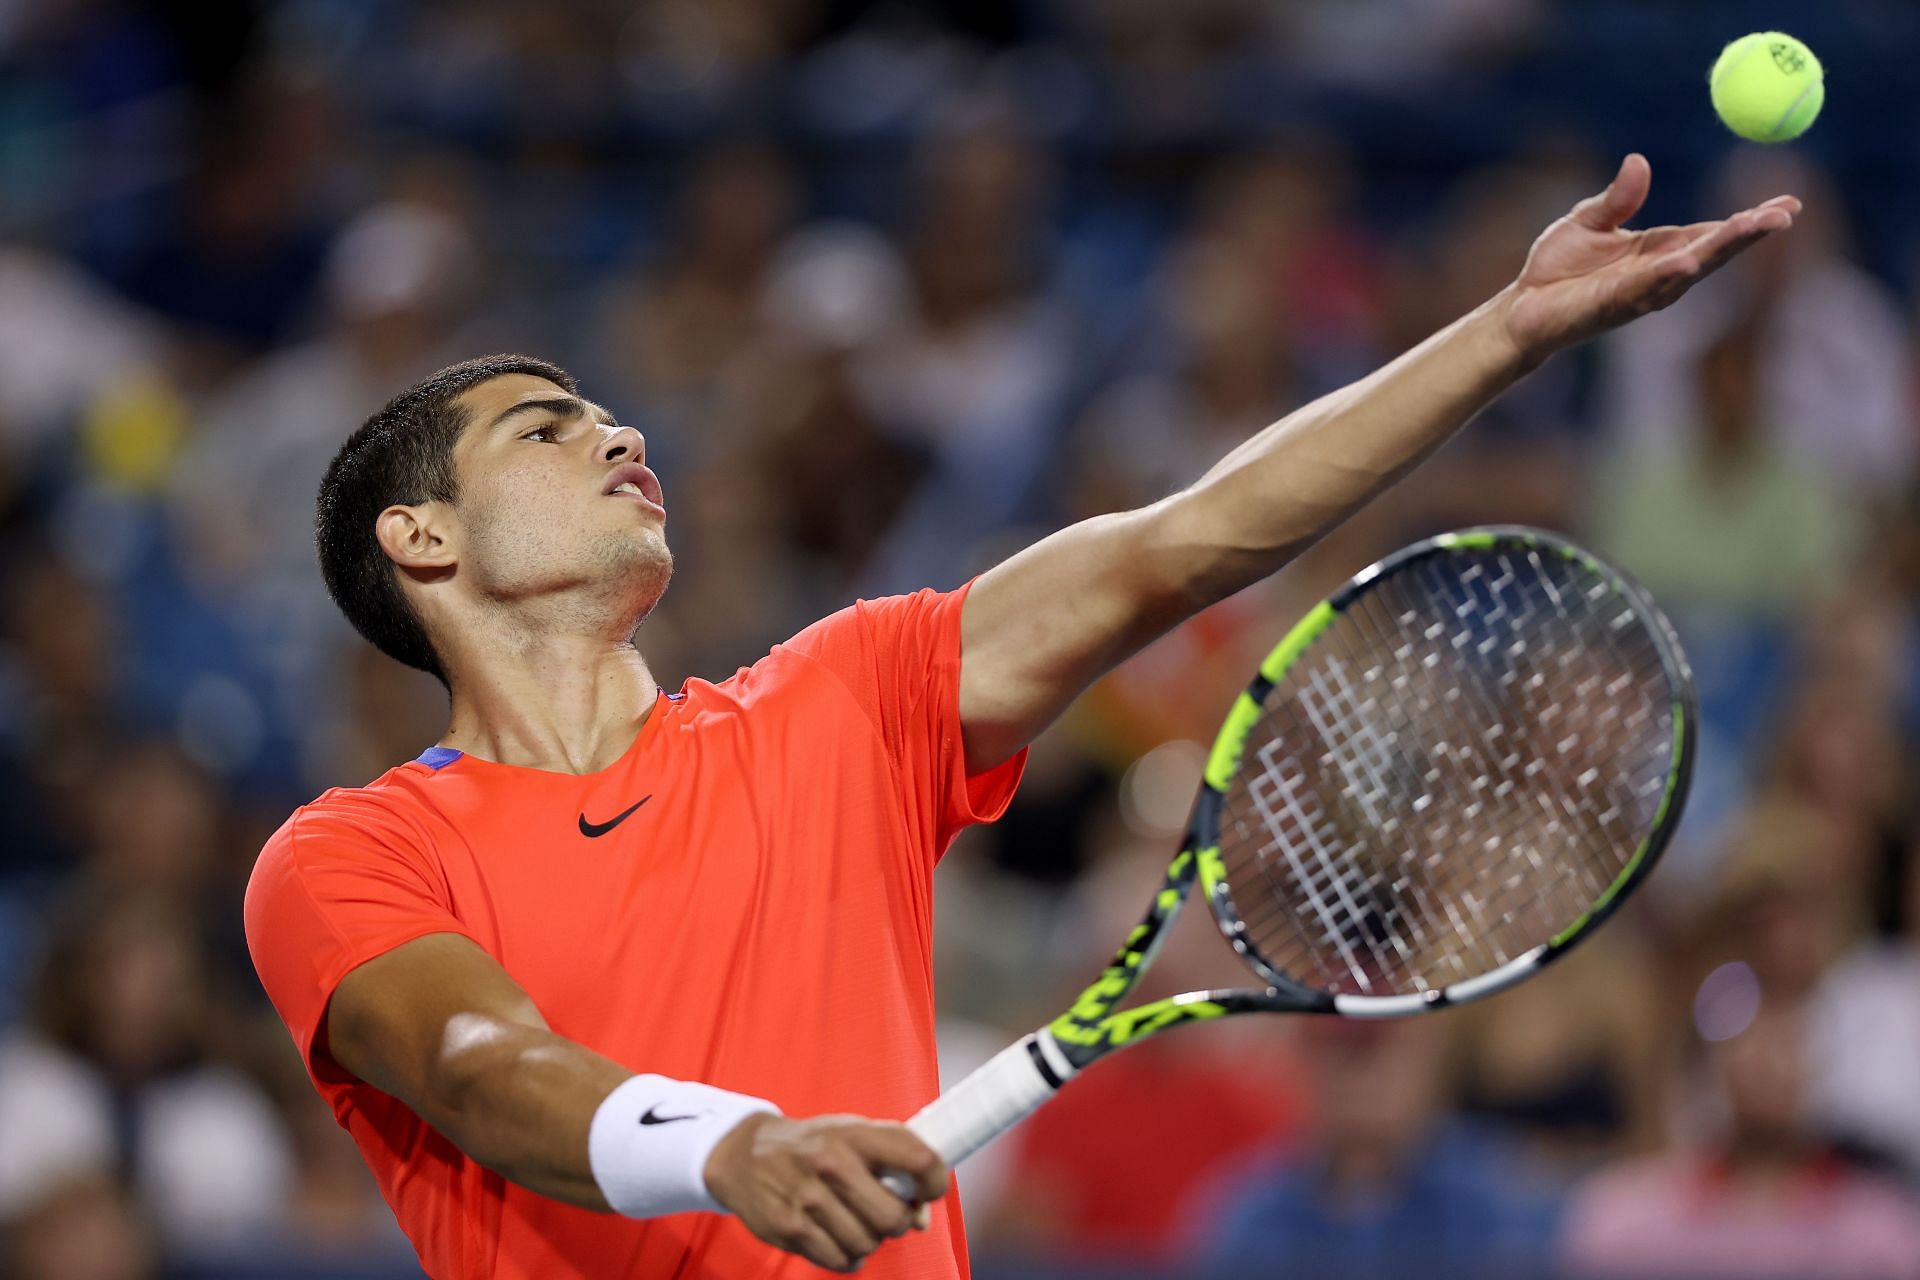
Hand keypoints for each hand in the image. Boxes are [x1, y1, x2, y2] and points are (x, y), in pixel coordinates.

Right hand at [704, 1113, 948, 1272]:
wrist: (744, 1155)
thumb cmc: (812, 1145)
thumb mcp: (852, 1135)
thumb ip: (893, 1165)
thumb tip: (922, 1218)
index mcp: (855, 1135)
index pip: (919, 1159)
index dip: (936, 1181)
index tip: (929, 1190)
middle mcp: (832, 1163)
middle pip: (895, 1218)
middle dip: (898, 1222)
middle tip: (887, 1213)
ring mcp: (809, 1198)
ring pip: (868, 1244)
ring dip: (869, 1240)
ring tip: (856, 1222)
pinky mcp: (790, 1228)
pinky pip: (839, 1261)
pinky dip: (846, 1257)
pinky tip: (838, 1237)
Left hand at [1496, 153, 1800, 365]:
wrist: (1519, 309)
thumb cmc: (1555, 268)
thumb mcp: (1587, 221)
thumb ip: (1617, 198)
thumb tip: (1638, 162)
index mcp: (1659, 250)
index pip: (1714, 233)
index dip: (1750, 221)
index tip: (1789, 203)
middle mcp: (1659, 275)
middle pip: (1714, 252)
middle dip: (1750, 234)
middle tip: (1786, 215)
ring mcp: (1639, 294)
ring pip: (1690, 271)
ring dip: (1721, 251)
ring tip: (1753, 228)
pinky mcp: (1612, 307)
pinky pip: (1645, 290)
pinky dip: (1668, 276)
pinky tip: (1688, 263)